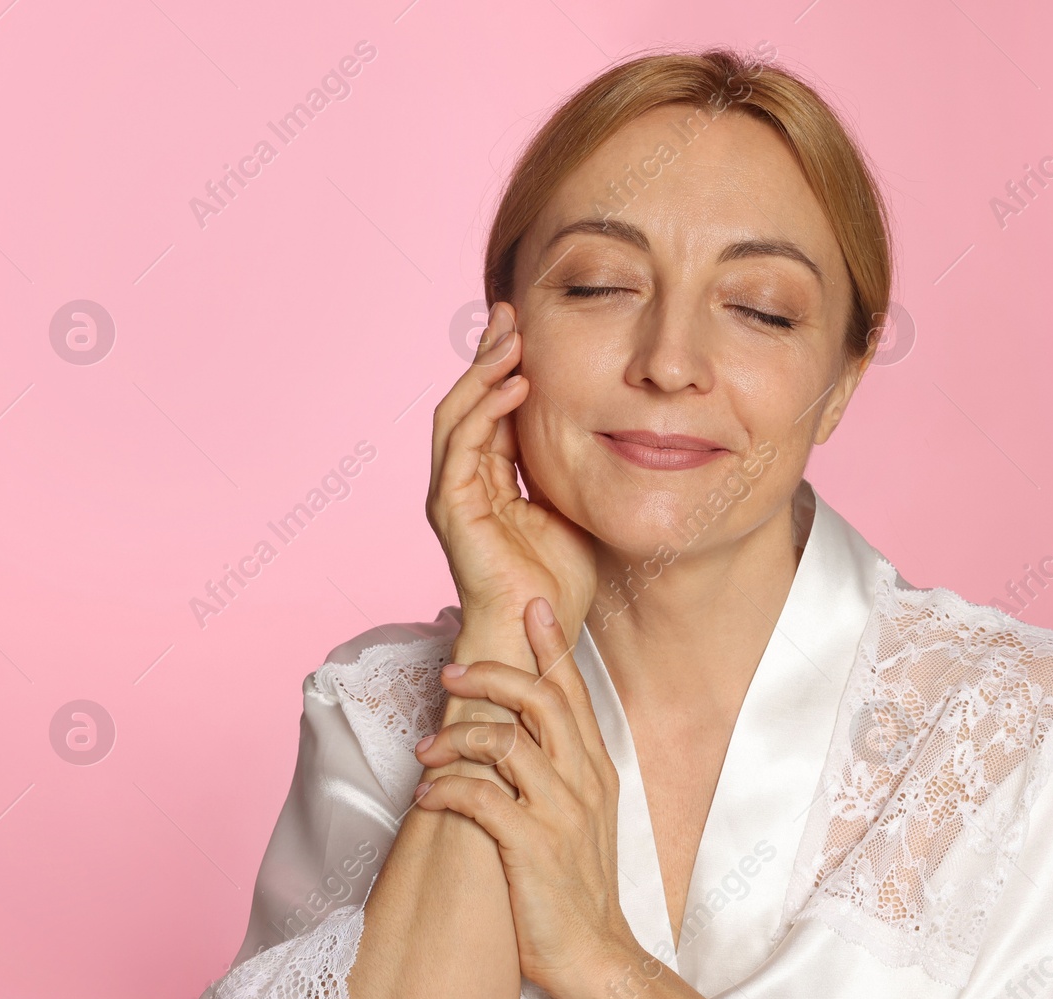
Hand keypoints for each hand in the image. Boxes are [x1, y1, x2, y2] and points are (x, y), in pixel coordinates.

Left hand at [411, 596, 639, 996]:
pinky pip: (482, 797)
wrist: (595, 956)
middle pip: (541, 699)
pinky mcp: (532, 846)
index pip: (574, 691)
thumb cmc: (574, 888)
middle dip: (493, 674)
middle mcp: (584, 781)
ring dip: (457, 736)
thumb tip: (515, 732)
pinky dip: (447, 789)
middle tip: (451, 669)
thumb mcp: (580, 817)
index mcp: (596, 769)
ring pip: (506, 741)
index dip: (552, 645)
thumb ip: (557, 770)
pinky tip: (427, 797)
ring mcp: (561, 813)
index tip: (531, 605)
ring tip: (426, 750)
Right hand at [427, 301, 596, 637]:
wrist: (536, 634)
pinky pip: (463, 446)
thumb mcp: (573, 505)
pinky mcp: (452, 509)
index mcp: (489, 480)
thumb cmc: (557, 583)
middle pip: (467, 401)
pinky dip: (485, 411)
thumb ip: (570, 466)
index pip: (491, 409)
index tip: (527, 326)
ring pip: (457, 415)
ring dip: (483, 371)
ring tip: (510, 336)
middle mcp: (463, 482)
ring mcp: (452, 495)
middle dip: (487, 354)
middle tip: (509, 311)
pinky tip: (514, 386)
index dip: (505, 367)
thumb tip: (600, 424)